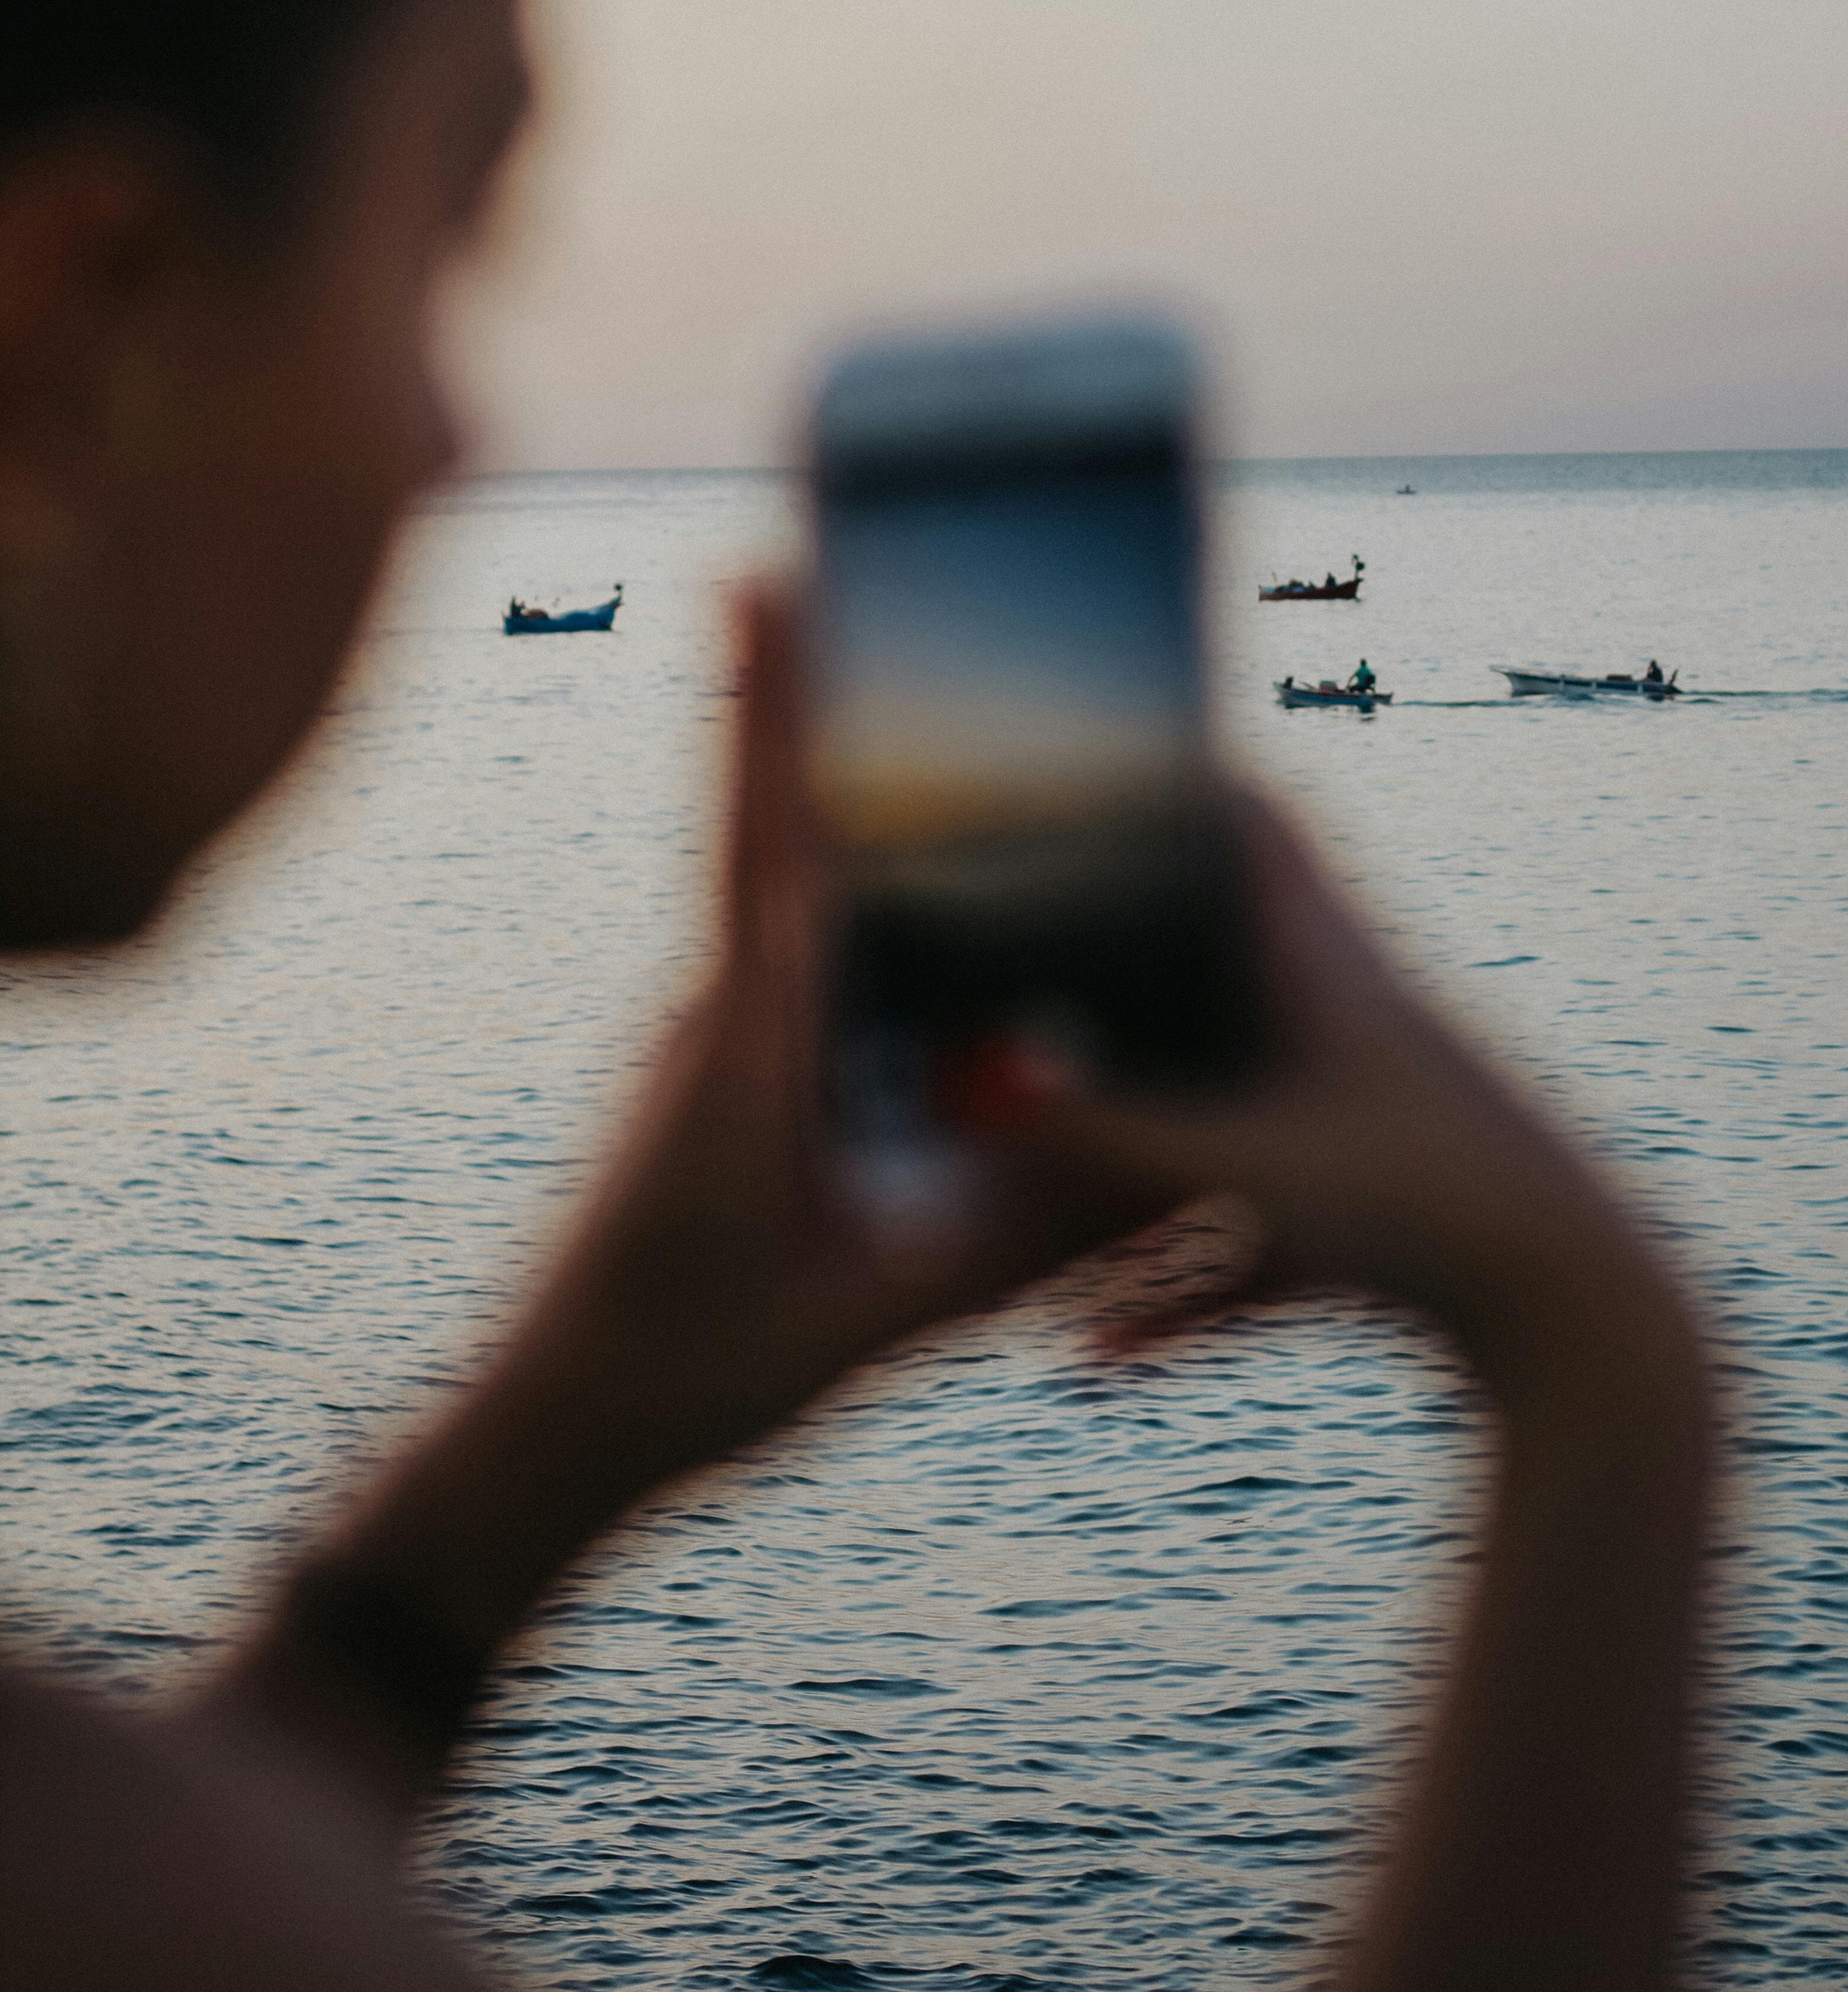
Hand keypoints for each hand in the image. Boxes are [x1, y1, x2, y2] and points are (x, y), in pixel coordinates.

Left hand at [266, 578, 1152, 1748]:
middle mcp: (715, 1010)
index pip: (774, 838)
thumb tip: (1155, 1155)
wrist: (548, 1436)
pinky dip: (830, 869)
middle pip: (770, 817)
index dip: (779, 704)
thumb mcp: (880, 1315)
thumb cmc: (692, 1378)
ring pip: (776, 877)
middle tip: (834, 555)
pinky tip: (898, 862)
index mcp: (745, 1045)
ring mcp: (708, 1033)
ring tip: (882, 667)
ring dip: (817, 773)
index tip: (770, 576)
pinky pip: (783, 940)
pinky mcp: (718, 1068)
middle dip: (805, 688)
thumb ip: (1015, 1232)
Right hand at [994, 795, 1698, 1412]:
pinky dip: (1184, 1287)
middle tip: (1024, 956)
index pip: (1261, 828)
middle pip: (1225, 971)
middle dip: (1128, 971)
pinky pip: (1259, 1239)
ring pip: (1232, 1121)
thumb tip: (967, 1086)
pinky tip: (1098, 1354)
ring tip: (1022, 1213)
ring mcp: (1369, 1128)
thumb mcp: (1248, 1167)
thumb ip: (1103, 1137)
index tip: (1106, 750)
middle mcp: (1352, 1032)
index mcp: (1332, 972)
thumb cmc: (1433, 1215)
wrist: (1593, 1333)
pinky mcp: (1385, 1225)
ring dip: (1136, 1166)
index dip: (1186, 778)